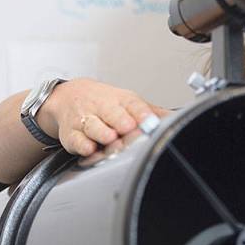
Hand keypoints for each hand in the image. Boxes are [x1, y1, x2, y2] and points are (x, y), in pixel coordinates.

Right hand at [38, 78, 169, 155]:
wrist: (68, 96)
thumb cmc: (104, 102)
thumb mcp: (129, 102)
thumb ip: (152, 112)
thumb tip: (175, 118)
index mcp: (120, 100)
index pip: (133, 104)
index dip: (141, 113)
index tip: (149, 120)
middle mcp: (102, 108)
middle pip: (111, 113)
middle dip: (120, 121)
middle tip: (129, 128)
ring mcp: (85, 120)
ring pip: (93, 126)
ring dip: (102, 133)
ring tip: (110, 138)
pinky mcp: (71, 134)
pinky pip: (76, 140)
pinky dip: (82, 145)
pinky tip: (89, 148)